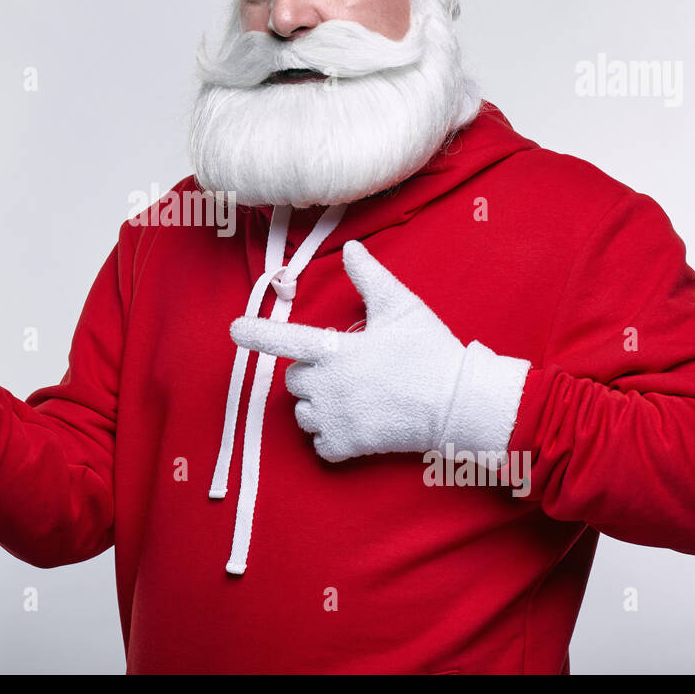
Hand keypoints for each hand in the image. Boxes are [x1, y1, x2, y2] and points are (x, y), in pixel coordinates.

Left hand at [229, 239, 528, 463]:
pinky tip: (355, 425)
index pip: (287, 340)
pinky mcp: (348, 445)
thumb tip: (351, 248)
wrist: (459, 403)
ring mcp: (336, 418)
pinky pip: (320, 444)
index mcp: (337, 350)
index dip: (258, 334)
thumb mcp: (401, 307)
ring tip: (351, 398)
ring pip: (303, 414)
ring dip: (317, 407)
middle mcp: (329, 385)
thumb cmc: (430, 351)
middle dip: (310, 375)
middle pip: (293, 381)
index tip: (234, 329)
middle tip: (346, 371)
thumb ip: (370, 277)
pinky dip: (331, 438)